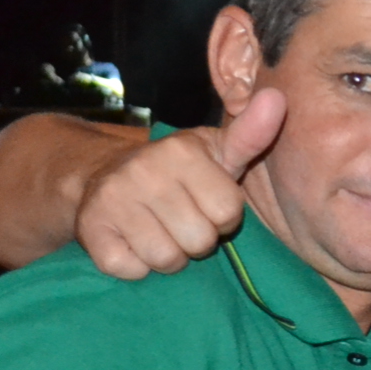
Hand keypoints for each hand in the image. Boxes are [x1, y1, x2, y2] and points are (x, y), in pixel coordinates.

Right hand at [76, 89, 285, 279]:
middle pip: (200, 241)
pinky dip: (137, 266)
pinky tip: (133, 242)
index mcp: (181, 151)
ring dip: (169, 256)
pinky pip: (133, 270)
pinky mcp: (91, 230)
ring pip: (167, 259)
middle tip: (181, 220)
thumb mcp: (217, 151)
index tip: (206, 205)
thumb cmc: (177, 171)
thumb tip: (278, 99)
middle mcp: (144, 170)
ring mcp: (114, 199)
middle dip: (197, 239)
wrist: (103, 176)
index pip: (228, 213)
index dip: (223, 218)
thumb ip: (252, 134)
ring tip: (159, 232)